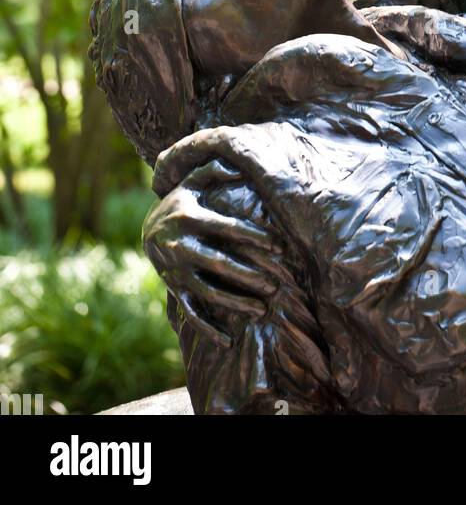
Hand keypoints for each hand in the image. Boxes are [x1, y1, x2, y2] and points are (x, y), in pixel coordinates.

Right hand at [142, 159, 284, 346]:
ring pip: (208, 292)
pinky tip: (228, 340)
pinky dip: (207, 328)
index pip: (227, 228)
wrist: (146, 229)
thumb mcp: (193, 181)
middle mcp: (181, 246)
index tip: (279, 246)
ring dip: (235, 303)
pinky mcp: (174, 289)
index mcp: (190, 217)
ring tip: (262, 310)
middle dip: (248, 275)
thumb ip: (214, 170)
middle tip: (275, 284)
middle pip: (219, 264)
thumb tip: (239, 165)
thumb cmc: (182, 201)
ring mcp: (176, 271)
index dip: (254, 237)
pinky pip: (191, 312)